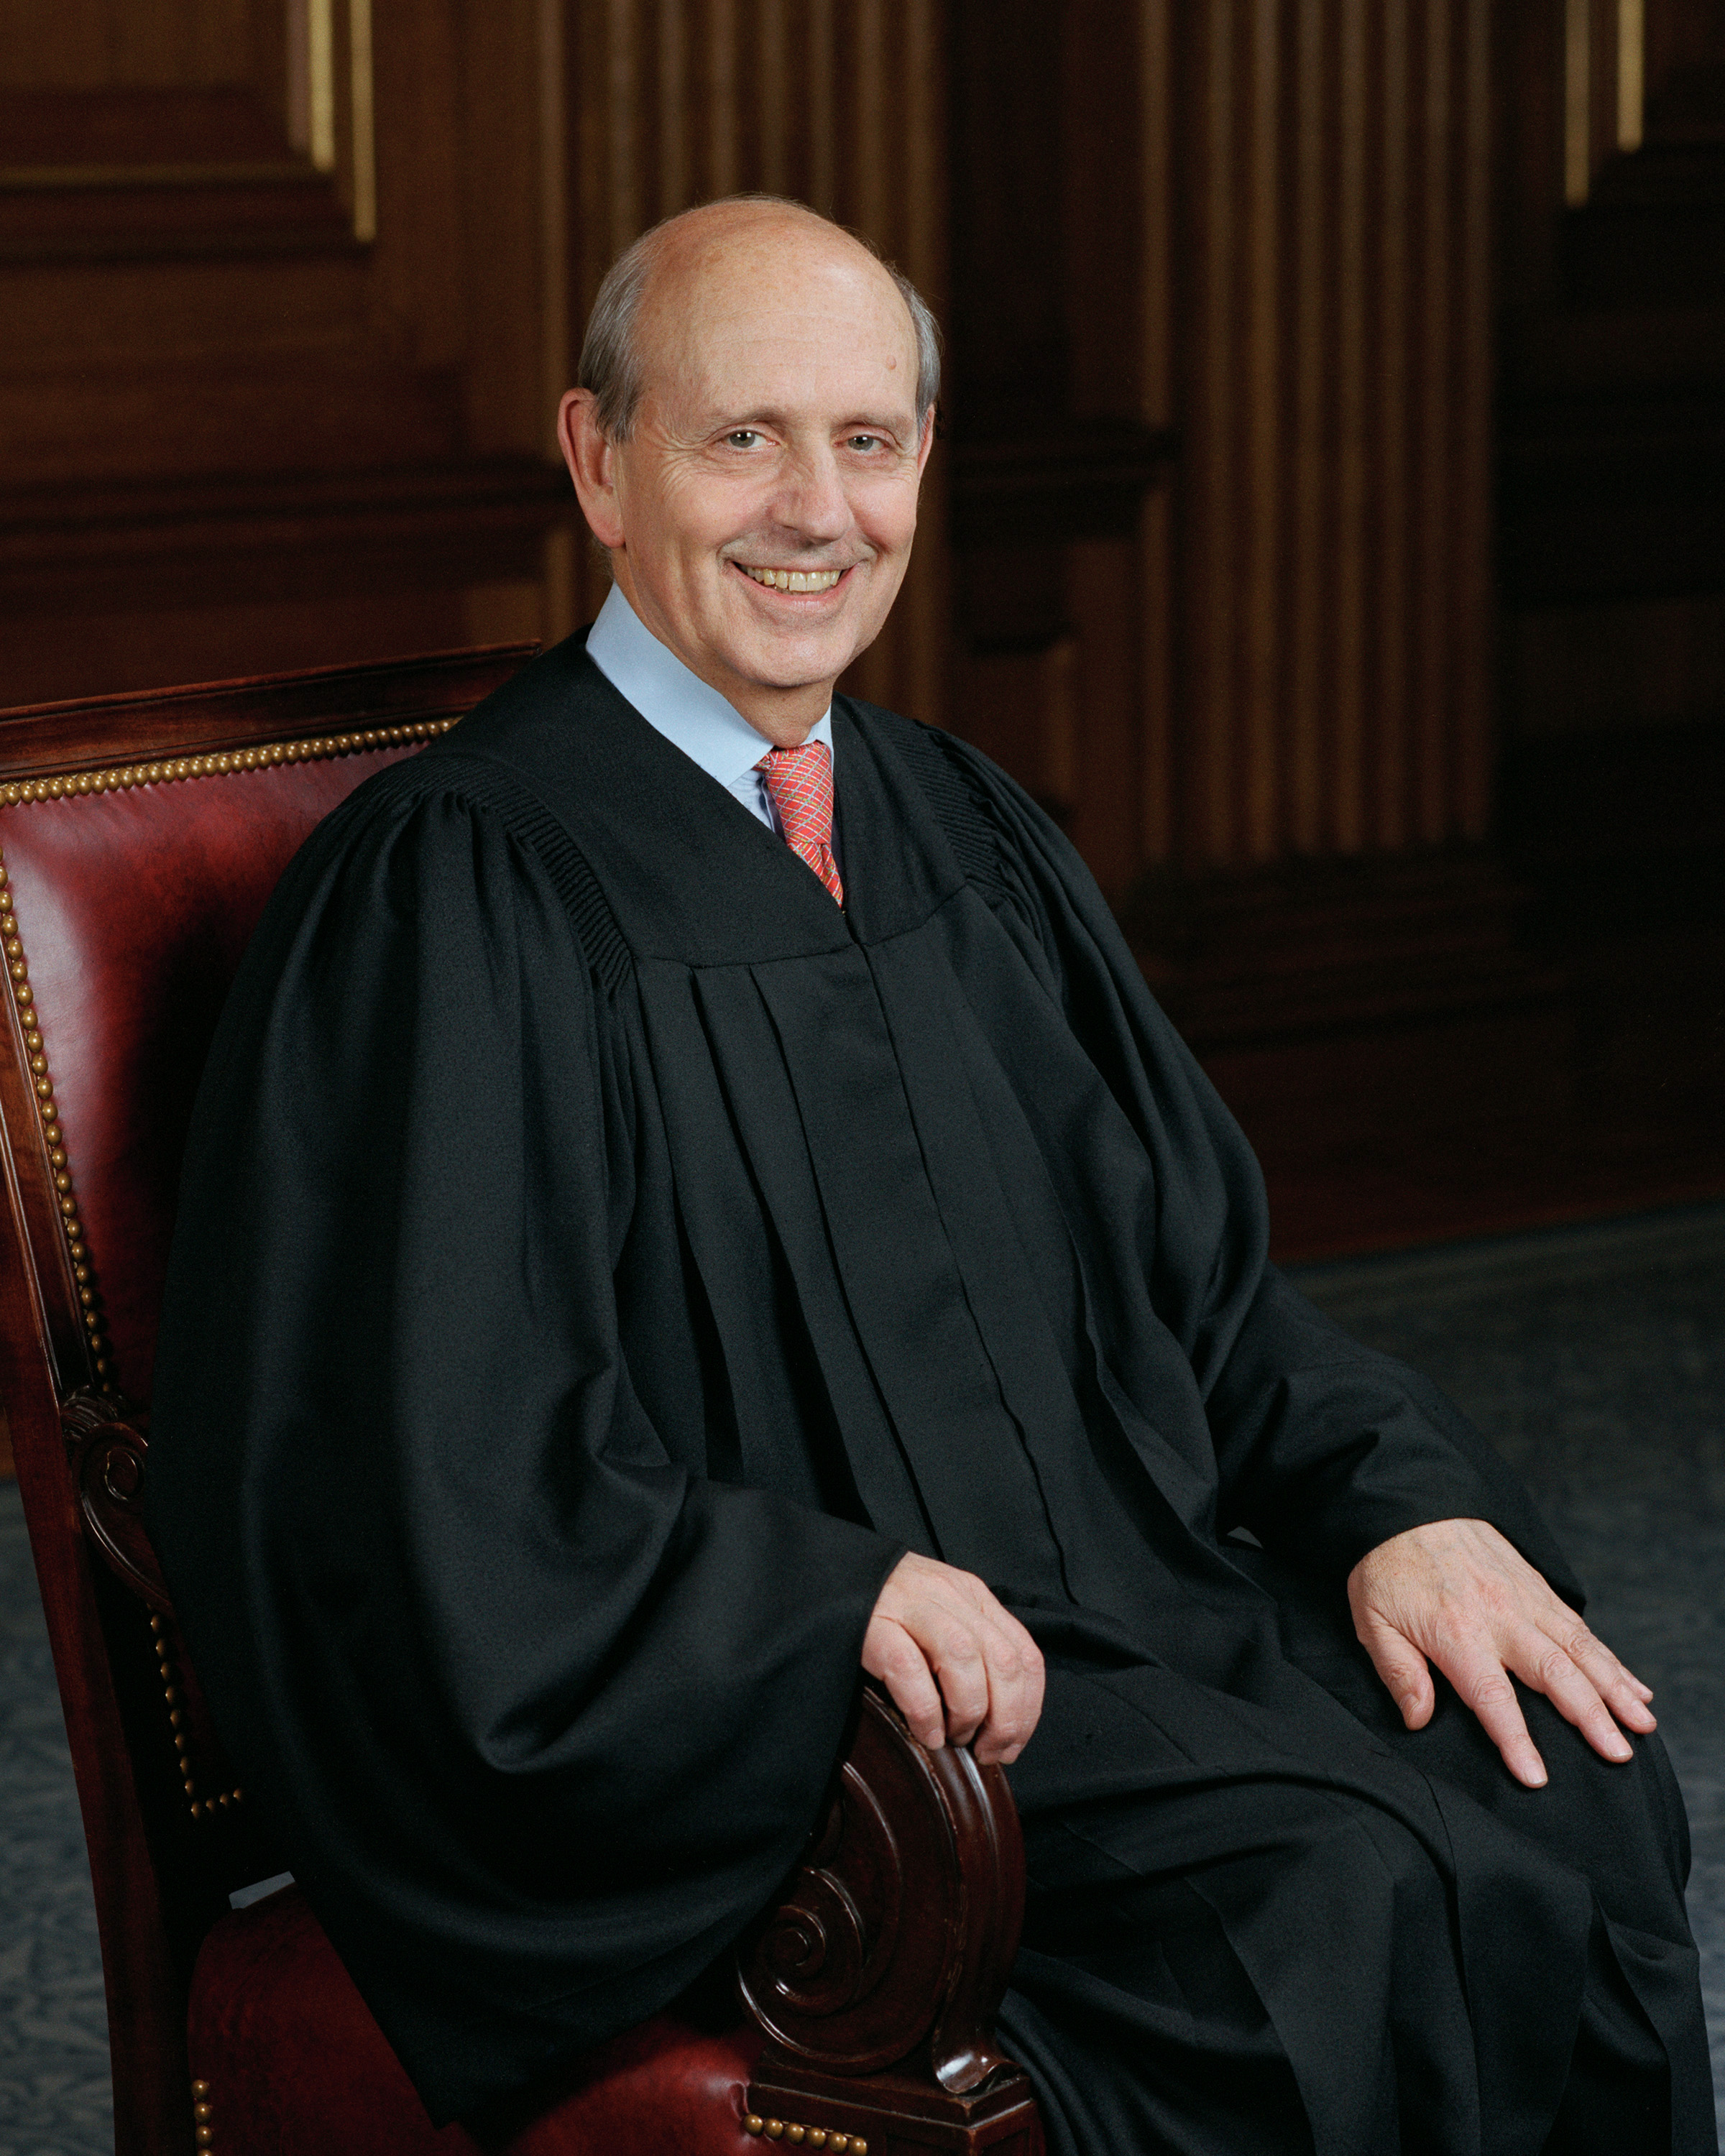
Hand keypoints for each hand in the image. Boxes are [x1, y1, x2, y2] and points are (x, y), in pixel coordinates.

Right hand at [863, 1552, 1044, 1765]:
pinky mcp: (873, 1623)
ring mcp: (911, 1605)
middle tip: (988, 1752)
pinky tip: (925, 1732)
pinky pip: (910, 1670)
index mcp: (972, 1595)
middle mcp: (949, 1595)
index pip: (1025, 1653)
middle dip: (1006, 1719)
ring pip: (964, 1660)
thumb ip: (971, 1646)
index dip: (1028, 1709)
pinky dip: (926, 1711)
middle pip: (1004, 1660)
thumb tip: (1000, 1717)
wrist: (829, 1574)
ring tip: (954, 1739)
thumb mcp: (941, 1614)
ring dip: (968, 1713)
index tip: (1013, 1745)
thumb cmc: (887, 1607)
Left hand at [1347, 1517, 1655, 1787]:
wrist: (1410, 1499)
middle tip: (1618, 1754)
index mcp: (1457, 1631)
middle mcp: (1501, 1616)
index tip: (1537, 1777)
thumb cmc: (1387, 1563)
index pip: (1493, 1697)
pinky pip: (1581, 1628)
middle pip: (1555, 1674)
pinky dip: (1611, 1659)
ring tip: (1642, 1724)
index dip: (1516, 1740)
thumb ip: (1399, 1672)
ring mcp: (1526, 1599)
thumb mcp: (1372, 1618)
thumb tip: (1418, 1720)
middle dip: (1592, 1717)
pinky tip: (1633, 1685)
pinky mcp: (1538, 1587)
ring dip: (1615, 1689)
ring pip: (1580, 1650)